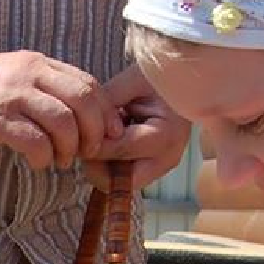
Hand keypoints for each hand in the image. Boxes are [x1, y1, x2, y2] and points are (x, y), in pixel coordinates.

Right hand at [0, 50, 124, 170]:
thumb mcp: (17, 74)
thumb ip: (46, 87)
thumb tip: (82, 114)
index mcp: (40, 64)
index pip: (88, 84)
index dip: (105, 112)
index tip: (107, 134)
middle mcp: (30, 74)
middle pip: (83, 101)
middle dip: (94, 132)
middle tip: (87, 152)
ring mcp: (13, 95)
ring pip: (63, 122)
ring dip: (69, 148)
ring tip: (61, 160)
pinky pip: (35, 141)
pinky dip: (44, 157)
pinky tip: (38, 163)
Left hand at [84, 63, 190, 191]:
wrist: (185, 83)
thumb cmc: (160, 78)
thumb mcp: (132, 82)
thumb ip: (107, 101)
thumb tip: (79, 122)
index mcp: (165, 135)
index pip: (117, 149)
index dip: (92, 142)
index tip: (78, 130)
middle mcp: (166, 159)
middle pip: (118, 182)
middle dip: (97, 165)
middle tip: (86, 142)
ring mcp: (162, 169)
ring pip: (119, 184)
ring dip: (103, 167)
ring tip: (101, 139)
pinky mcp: (156, 171)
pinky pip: (125, 178)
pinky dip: (112, 165)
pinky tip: (111, 144)